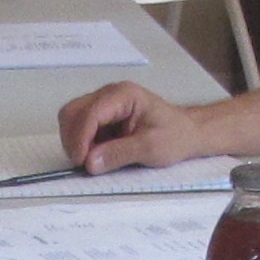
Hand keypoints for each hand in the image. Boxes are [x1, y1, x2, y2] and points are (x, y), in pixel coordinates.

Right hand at [57, 82, 209, 172]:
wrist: (187, 133)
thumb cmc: (174, 136)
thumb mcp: (150, 147)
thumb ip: (119, 153)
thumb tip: (89, 163)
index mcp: (123, 95)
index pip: (90, 113)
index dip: (81, 138)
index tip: (81, 162)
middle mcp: (108, 94)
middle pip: (73, 112)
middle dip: (73, 139)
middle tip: (83, 164)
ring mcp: (103, 104)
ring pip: (72, 119)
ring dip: (75, 142)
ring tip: (91, 161)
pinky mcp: (101, 117)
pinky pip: (80, 128)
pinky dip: (81, 143)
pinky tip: (96, 155)